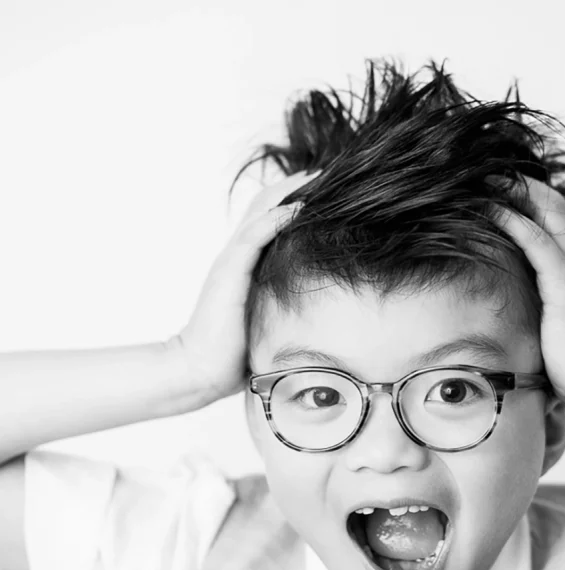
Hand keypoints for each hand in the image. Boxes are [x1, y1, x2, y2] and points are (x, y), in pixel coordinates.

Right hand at [170, 170, 318, 400]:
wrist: (199, 369)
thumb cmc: (232, 355)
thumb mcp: (264, 322)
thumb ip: (281, 308)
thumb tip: (315, 318)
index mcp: (244, 265)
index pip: (269, 218)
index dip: (295, 199)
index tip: (327, 189)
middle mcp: (237, 255)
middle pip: (267, 203)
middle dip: (298, 185)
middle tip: (331, 171)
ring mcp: (231, 261)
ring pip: (262, 210)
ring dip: (292, 191)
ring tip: (321, 176)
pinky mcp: (230, 272)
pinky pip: (255, 235)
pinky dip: (278, 217)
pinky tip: (301, 207)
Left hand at [493, 176, 564, 406]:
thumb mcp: (560, 328)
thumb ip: (547, 313)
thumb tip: (528, 322)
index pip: (561, 225)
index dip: (538, 205)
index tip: (512, 195)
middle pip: (556, 208)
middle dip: (526, 187)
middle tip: (496, 175)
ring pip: (547, 212)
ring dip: (517, 192)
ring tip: (488, 179)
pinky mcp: (561, 279)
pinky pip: (533, 238)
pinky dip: (511, 218)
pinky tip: (489, 206)